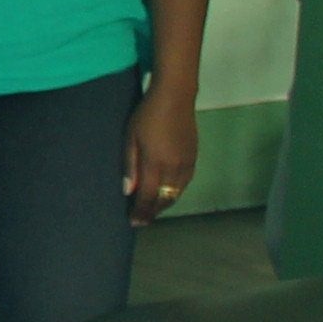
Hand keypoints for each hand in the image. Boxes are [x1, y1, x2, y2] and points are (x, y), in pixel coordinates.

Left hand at [125, 82, 198, 227]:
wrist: (175, 98)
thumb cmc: (146, 116)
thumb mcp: (130, 139)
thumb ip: (130, 167)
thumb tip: (129, 191)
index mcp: (156, 164)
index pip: (148, 197)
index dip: (141, 212)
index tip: (133, 223)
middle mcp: (175, 169)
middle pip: (164, 199)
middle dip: (152, 212)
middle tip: (141, 221)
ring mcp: (187, 164)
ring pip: (176, 194)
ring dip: (163, 204)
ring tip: (151, 210)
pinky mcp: (194, 158)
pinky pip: (184, 184)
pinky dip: (174, 193)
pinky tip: (165, 193)